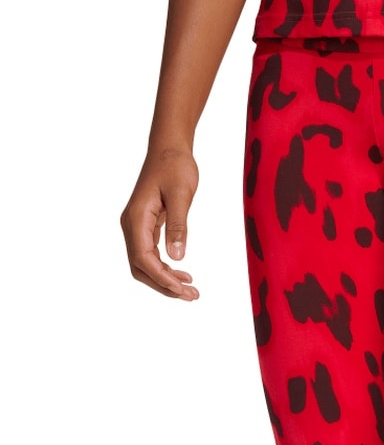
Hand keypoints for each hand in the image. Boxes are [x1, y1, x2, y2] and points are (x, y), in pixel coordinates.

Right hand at [120, 146, 199, 299]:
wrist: (169, 148)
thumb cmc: (175, 166)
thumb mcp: (182, 195)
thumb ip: (179, 226)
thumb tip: (177, 256)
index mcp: (137, 218)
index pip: (143, 258)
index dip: (161, 277)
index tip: (181, 288)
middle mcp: (132, 225)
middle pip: (141, 267)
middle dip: (164, 285)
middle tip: (191, 296)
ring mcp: (137, 226)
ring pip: (145, 264)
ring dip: (165, 279)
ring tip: (190, 291)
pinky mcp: (146, 226)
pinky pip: (151, 254)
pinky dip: (165, 268)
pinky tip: (182, 274)